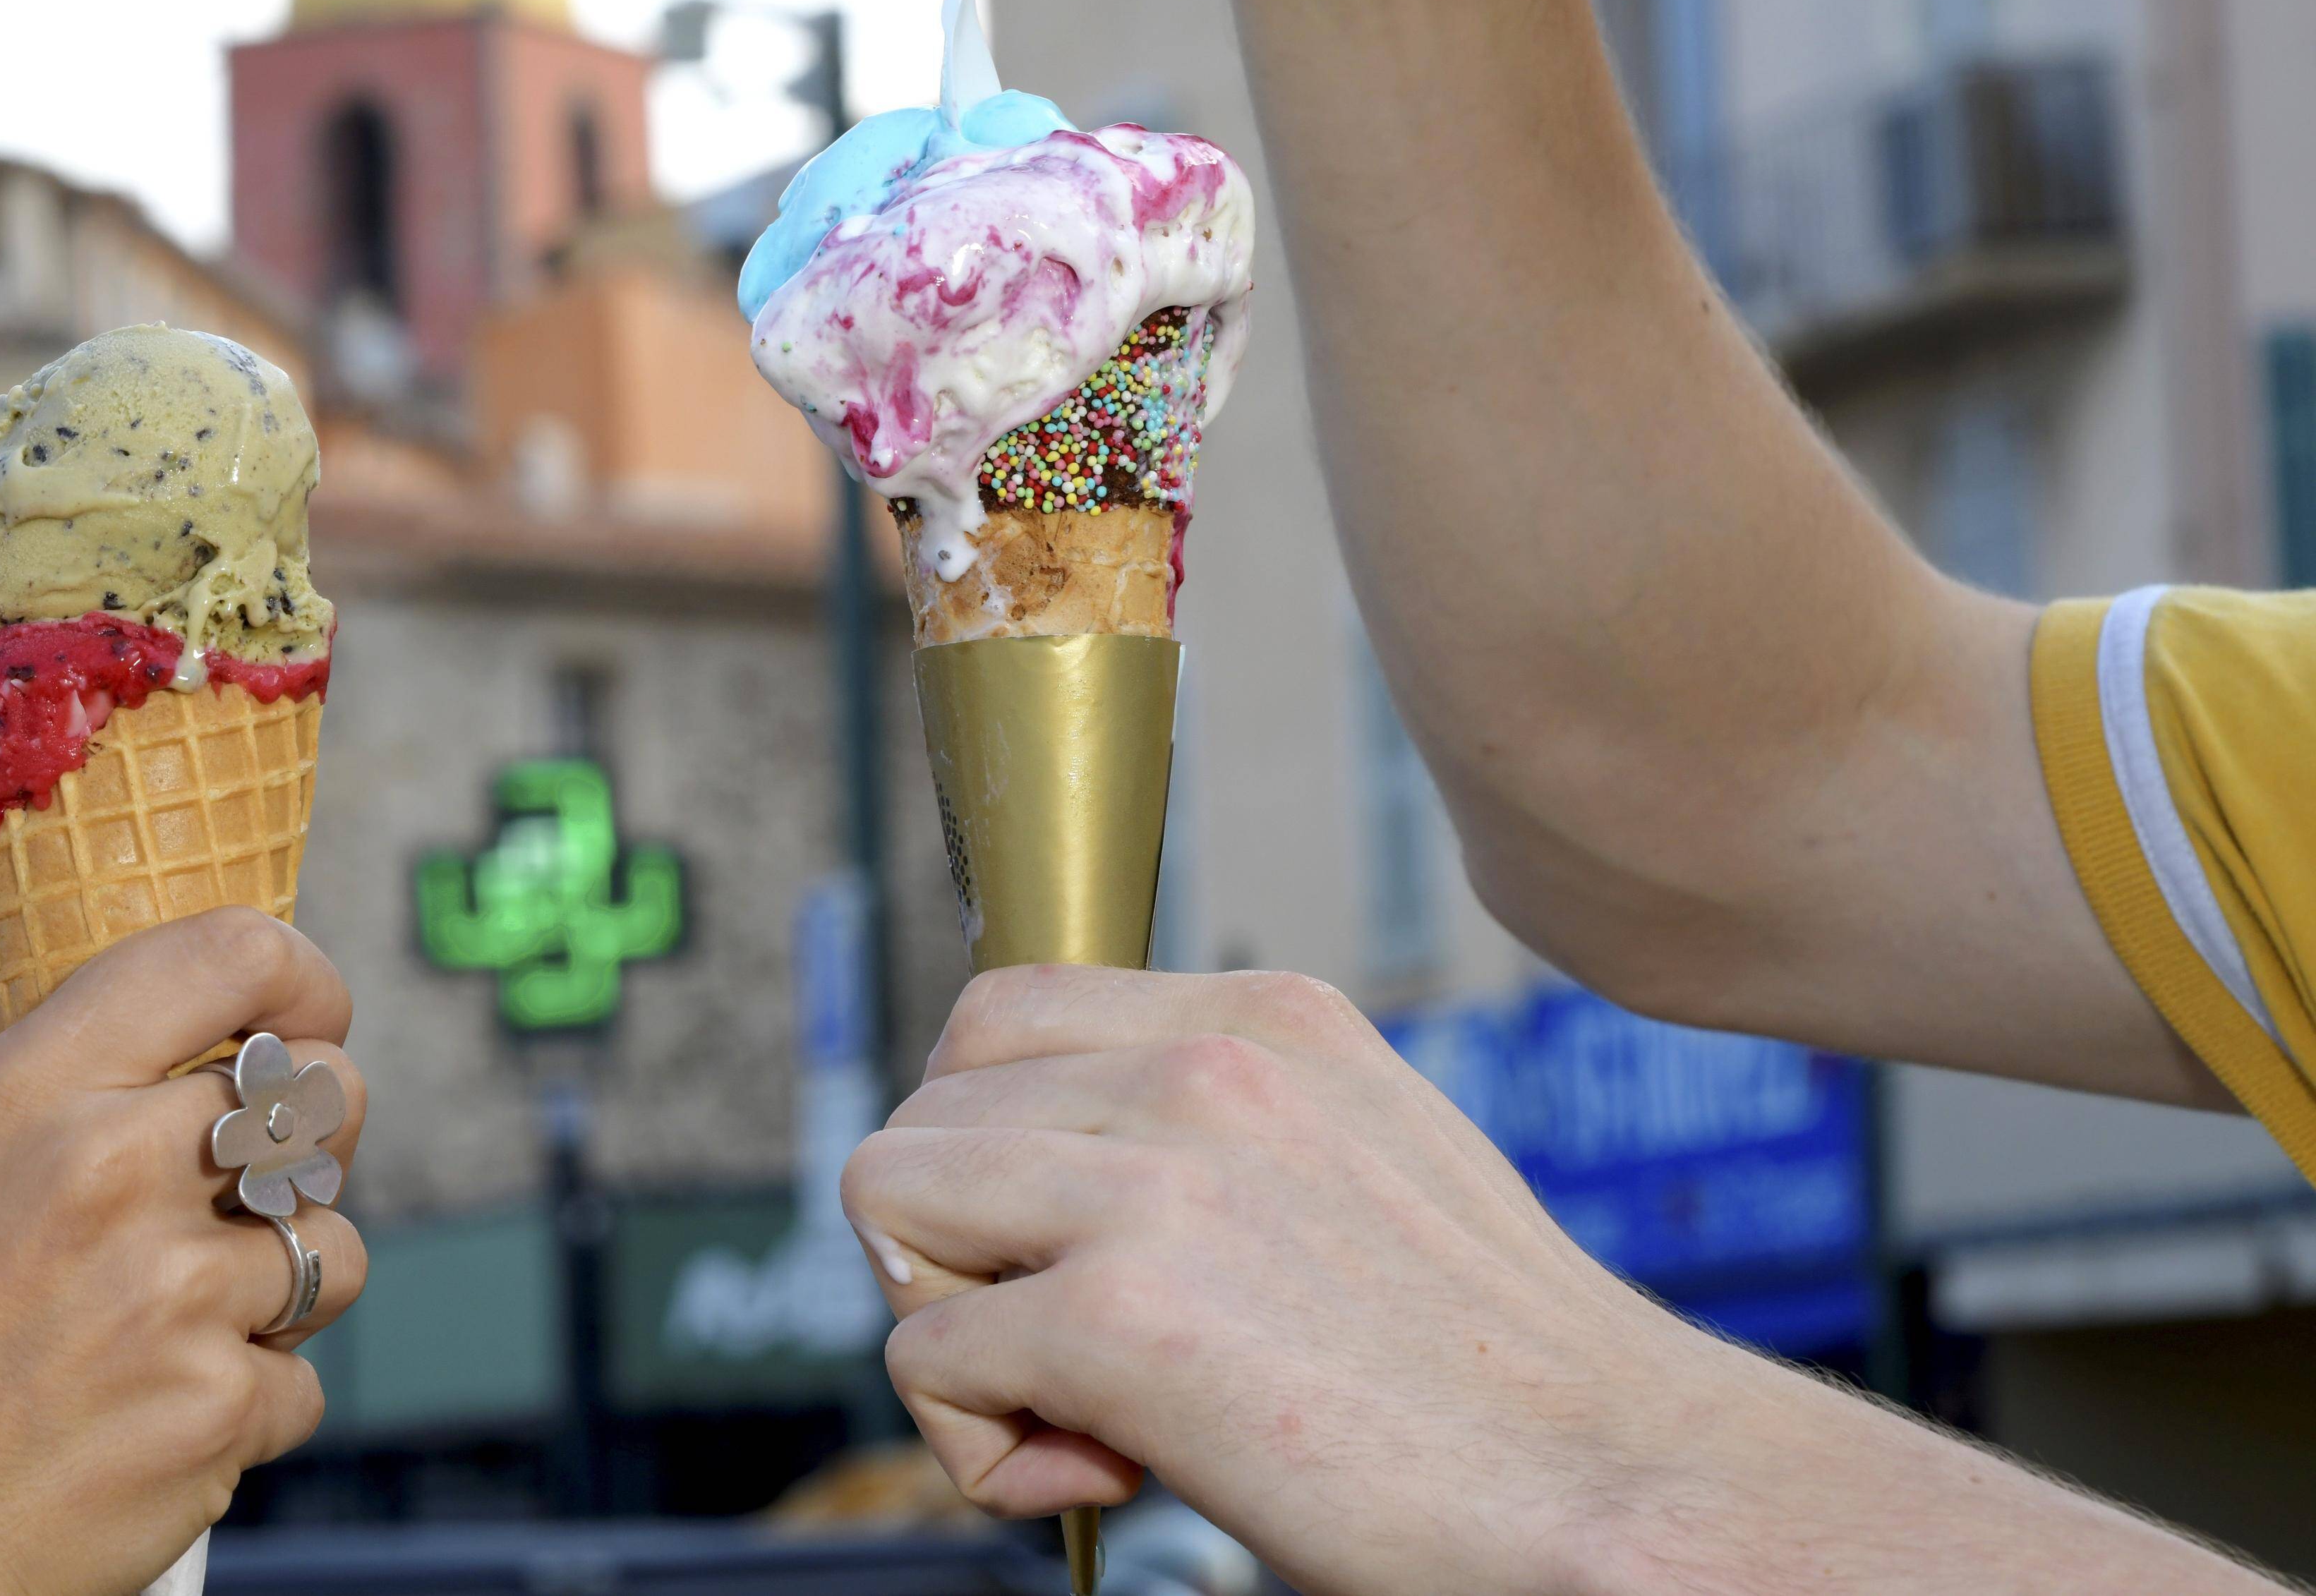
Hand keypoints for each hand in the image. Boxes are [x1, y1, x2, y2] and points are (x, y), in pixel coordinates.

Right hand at [0, 911, 370, 1595]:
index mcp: (25, 1096)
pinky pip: (302, 1379)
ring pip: (331, 1245)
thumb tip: (159, 1061)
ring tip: (173, 1336)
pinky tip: (153, 1424)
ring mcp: (173, 1291)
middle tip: (255, 1191)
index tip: (306, 1015)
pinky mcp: (220, 1403)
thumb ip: (41, 1111)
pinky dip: (248, 1408)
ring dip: (280, 1291)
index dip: (298, 978)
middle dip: (311, 1139)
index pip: (224, 955)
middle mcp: (107, 1170)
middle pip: (321, 1091)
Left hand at [842, 965, 1724, 1591]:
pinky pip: (924, 1357)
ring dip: (952, 1329)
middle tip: (1073, 1352)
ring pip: (888, 1204)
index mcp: (1261, 1022)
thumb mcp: (1360, 1163)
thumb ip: (1212, 1134)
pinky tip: (1109, 1475)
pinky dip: (982, 1446)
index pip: (995, 1017)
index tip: (1069, 1255)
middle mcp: (1199, 1068)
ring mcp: (1152, 1182)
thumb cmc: (1494, 1376)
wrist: (1623, 1494)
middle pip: (923, 1113)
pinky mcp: (1116, 1315)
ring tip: (1082, 1410)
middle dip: (961, 1249)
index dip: (990, 1152)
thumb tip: (1043, 1178)